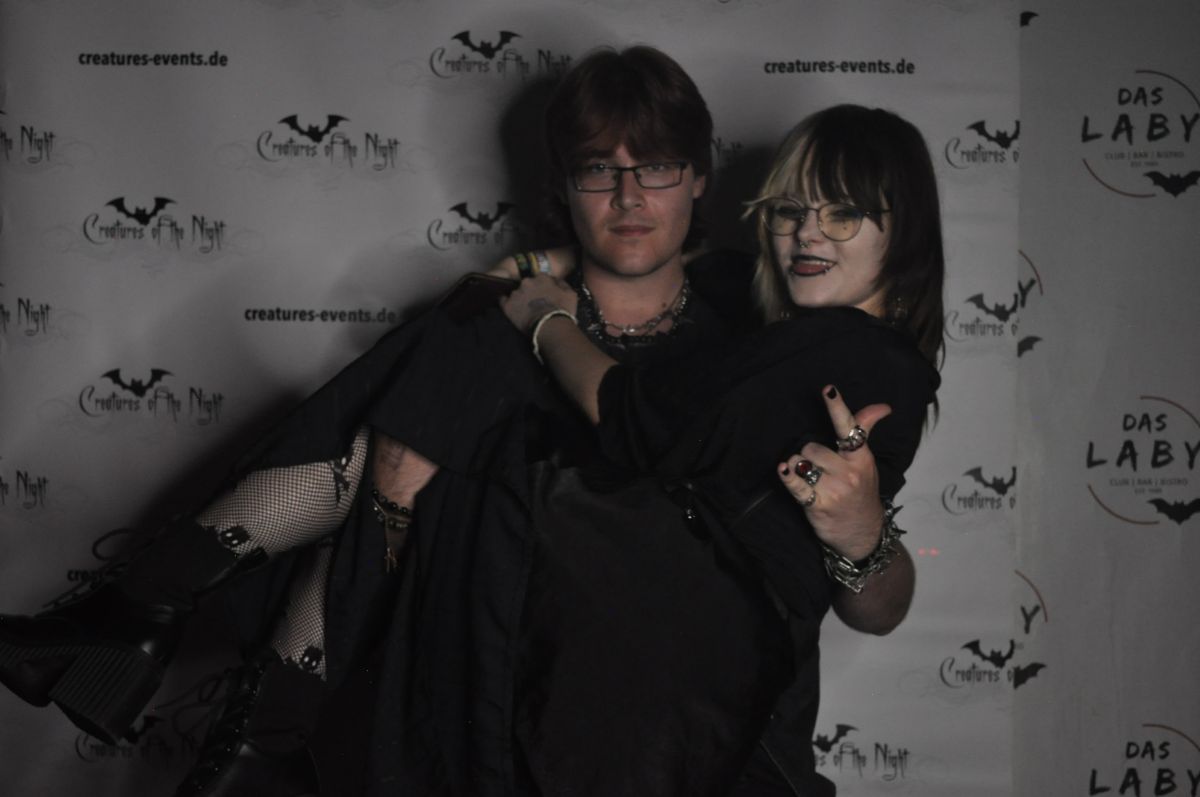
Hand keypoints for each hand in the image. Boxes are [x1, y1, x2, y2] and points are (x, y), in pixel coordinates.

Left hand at [499, 273, 578, 334]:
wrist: (550, 326)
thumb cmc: (563, 310)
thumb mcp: (570, 294)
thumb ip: (562, 283)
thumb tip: (556, 280)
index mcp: (541, 278)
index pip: (540, 278)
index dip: (543, 286)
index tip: (545, 294)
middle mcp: (526, 282)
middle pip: (527, 284)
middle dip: (530, 291)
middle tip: (535, 303)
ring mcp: (516, 293)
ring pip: (516, 293)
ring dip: (520, 299)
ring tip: (525, 310)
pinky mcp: (507, 305)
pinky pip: (503, 301)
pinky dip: (507, 303)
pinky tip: (512, 308)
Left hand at [778, 385, 890, 560]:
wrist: (863, 534)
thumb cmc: (860, 491)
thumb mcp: (865, 462)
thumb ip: (865, 430)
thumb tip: (883, 406)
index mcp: (860, 458)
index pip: (849, 427)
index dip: (837, 407)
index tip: (828, 390)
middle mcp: (849, 473)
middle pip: (812, 447)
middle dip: (807, 454)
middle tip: (816, 466)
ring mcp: (834, 490)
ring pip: (802, 463)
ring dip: (798, 466)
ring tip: (809, 478)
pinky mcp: (818, 505)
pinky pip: (797, 485)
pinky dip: (788, 476)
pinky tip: (783, 469)